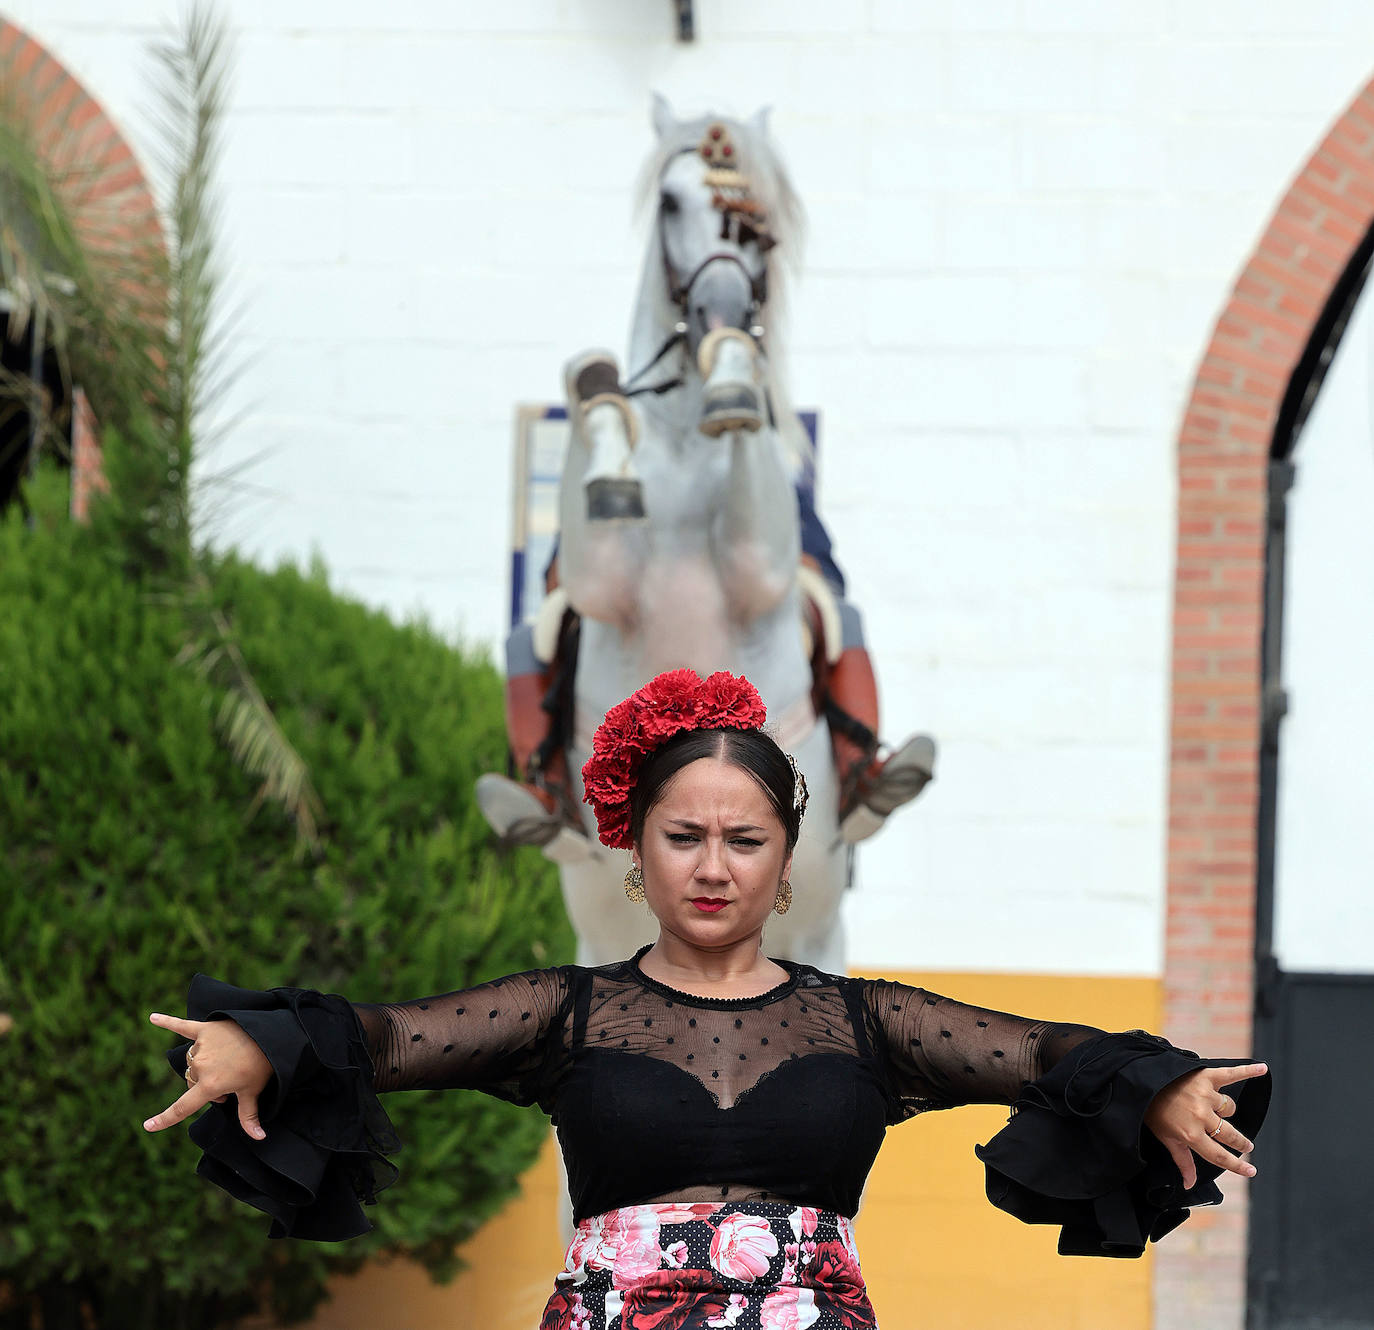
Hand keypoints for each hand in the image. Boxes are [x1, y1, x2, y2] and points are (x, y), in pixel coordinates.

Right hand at [143, 1012, 273, 1140]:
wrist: (272, 1036)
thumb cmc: (263, 1066)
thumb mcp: (253, 1092)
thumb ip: (249, 1117)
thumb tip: (259, 1138)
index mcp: (210, 1086)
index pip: (182, 1108)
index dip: (164, 1119)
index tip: (148, 1126)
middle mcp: (201, 1067)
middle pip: (192, 1081)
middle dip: (206, 1084)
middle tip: (231, 1078)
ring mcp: (202, 1047)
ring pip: (192, 1061)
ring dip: (203, 1063)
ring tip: (226, 1060)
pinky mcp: (206, 1028)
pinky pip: (182, 1025)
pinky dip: (167, 1021)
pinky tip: (153, 1017)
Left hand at [1143, 1062, 1267, 1188]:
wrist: (1141, 1080)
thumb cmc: (1153, 1111)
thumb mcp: (1165, 1138)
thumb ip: (1182, 1161)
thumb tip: (1189, 1185)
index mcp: (1190, 1134)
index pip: (1219, 1155)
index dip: (1237, 1166)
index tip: (1251, 1171)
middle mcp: (1200, 1116)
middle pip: (1230, 1135)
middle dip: (1240, 1142)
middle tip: (1245, 1145)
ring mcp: (1205, 1095)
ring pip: (1229, 1107)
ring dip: (1224, 1110)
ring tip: (1213, 1107)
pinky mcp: (1205, 1076)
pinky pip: (1231, 1074)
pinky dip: (1247, 1071)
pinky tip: (1262, 1069)